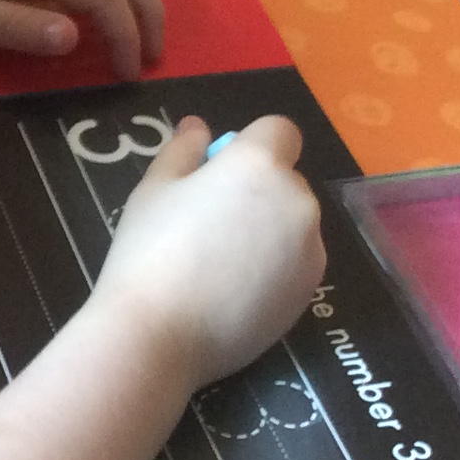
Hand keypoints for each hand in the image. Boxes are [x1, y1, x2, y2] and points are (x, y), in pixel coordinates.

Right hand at [96, 115, 324, 389]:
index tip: (220, 172)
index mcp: (259, 165)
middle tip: (210, 223)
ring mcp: (311, 250)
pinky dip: (275, 268)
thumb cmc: (149, 250)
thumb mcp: (154, 189)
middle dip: (259, 191)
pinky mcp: (310, 291)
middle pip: (287, 180)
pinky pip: (297, 263)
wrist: (160, 332)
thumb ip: (183, 151)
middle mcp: (297, 201)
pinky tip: (234, 292)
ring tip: (220, 265)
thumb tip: (198, 127)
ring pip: (294, 224)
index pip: (280, 131)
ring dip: (270, 231)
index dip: (252, 144)